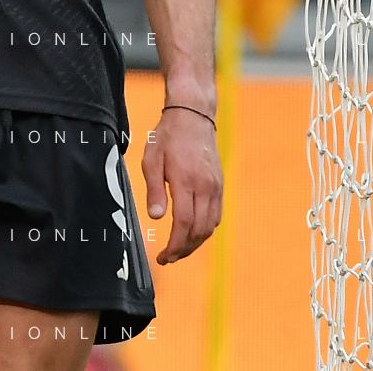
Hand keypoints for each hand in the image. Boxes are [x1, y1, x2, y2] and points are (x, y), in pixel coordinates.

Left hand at [142, 108, 222, 262]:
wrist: (193, 115)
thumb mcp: (152, 159)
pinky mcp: (220, 184)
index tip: (164, 256)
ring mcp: (216, 186)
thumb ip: (154, 190)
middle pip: (199, 230)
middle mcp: (205, 186)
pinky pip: (216, 215)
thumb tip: (155, 217)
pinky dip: (206, 229)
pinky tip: (192, 232)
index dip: (174, 245)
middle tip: (169, 257)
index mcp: (186, 180)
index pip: (183, 224)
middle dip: (184, 249)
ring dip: (196, 243)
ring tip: (179, 249)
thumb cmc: (168, 136)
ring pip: (211, 226)